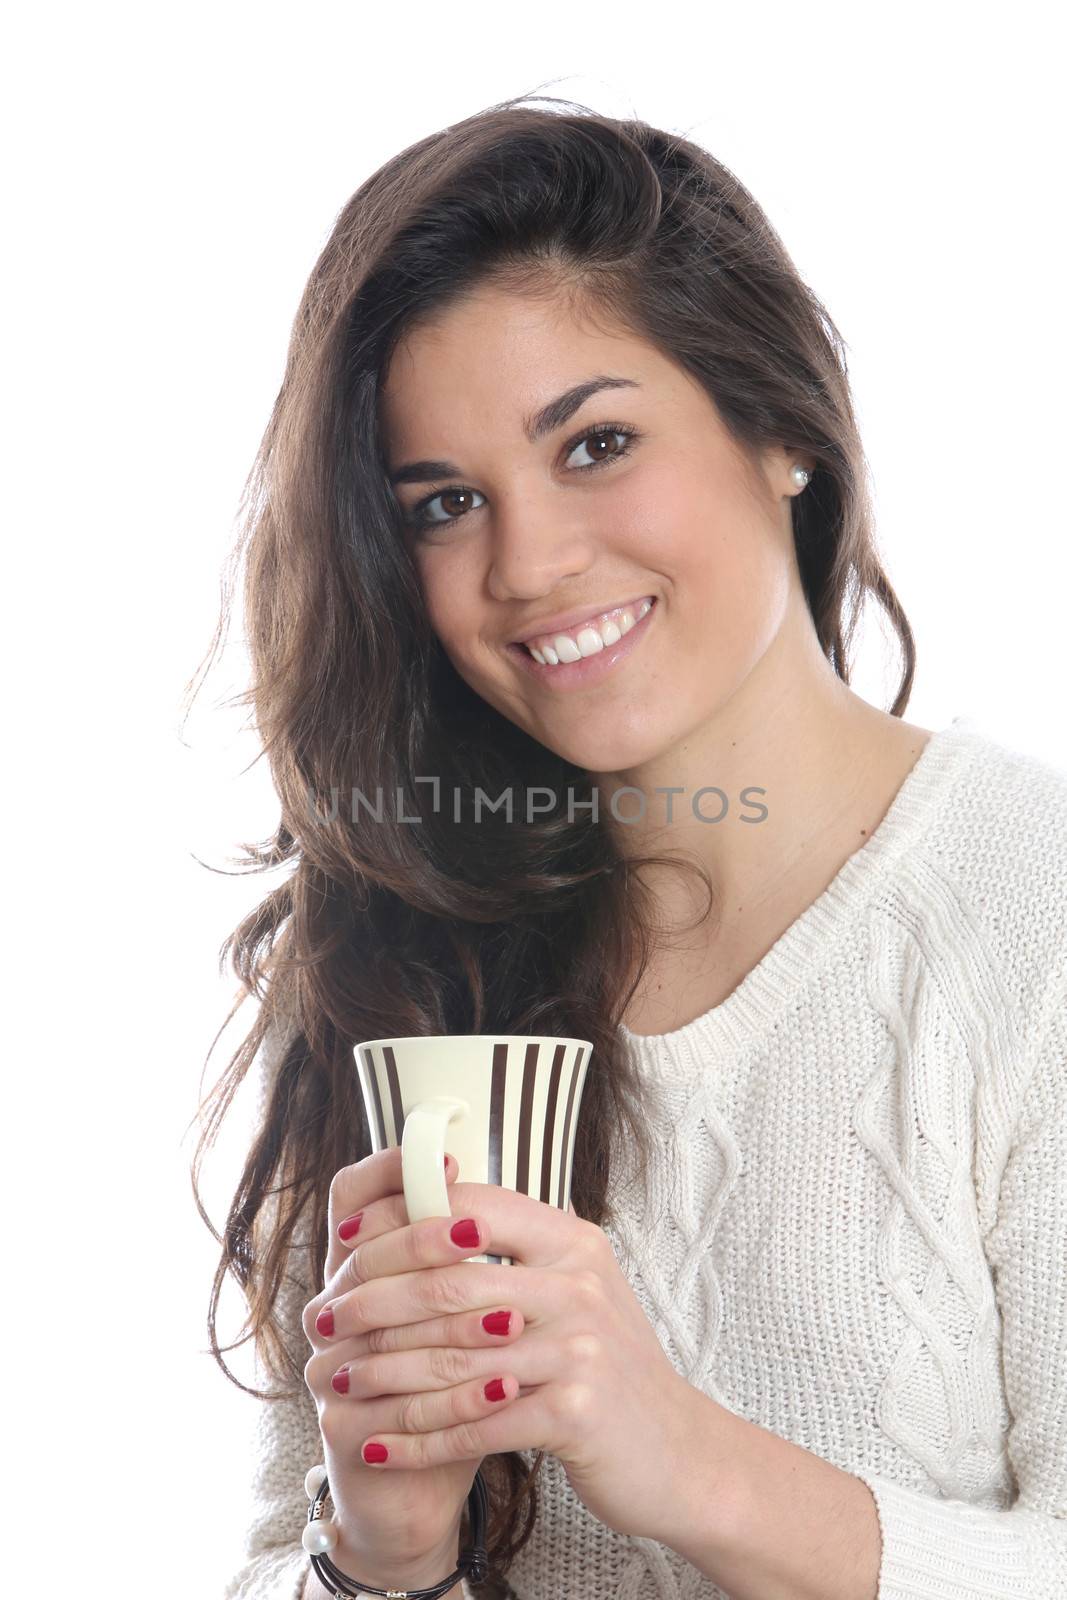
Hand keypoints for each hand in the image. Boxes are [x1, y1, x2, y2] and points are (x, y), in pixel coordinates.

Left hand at [314, 1159, 699, 1545]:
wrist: (679, 1454)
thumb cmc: (610, 1369)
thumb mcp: (576, 1291)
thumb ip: (517, 1255)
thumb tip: (433, 1211)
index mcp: (573, 1242)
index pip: (471, 1210)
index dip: (401, 1222)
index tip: (347, 1242)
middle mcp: (578, 1285)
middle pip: (449, 1285)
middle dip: (373, 1304)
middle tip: (324, 1321)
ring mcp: (579, 1348)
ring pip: (452, 1359)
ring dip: (383, 1374)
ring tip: (338, 1381)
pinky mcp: (574, 1413)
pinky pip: (473, 1424)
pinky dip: (416, 1438)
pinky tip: (378, 1445)